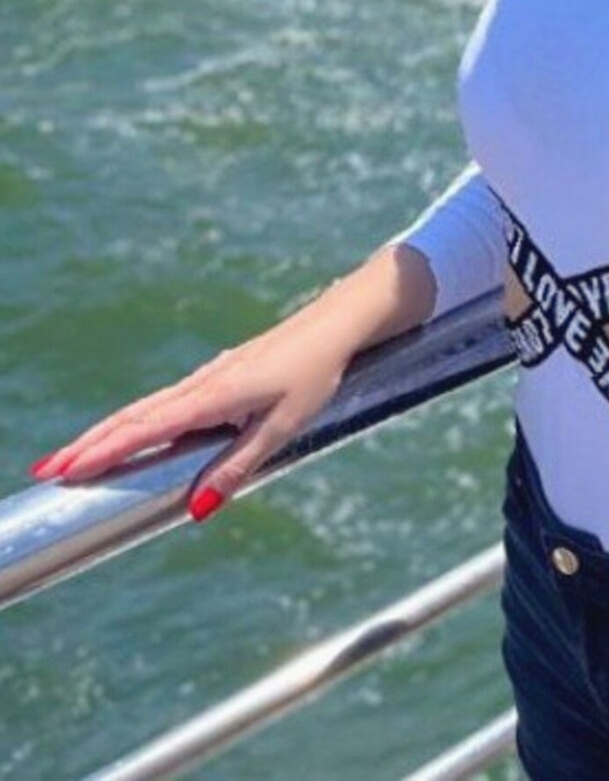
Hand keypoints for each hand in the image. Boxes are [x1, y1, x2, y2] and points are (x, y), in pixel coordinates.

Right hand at [29, 320, 350, 521]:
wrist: (336, 324)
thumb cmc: (314, 374)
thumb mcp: (283, 427)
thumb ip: (239, 467)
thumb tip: (198, 508)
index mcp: (213, 396)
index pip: (146, 429)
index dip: (104, 451)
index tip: (66, 471)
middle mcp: (202, 384)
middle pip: (134, 417)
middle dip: (89, 444)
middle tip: (49, 471)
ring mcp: (209, 377)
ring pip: (147, 407)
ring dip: (108, 431)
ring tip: (75, 456)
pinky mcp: (219, 375)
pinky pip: (167, 401)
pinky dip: (137, 418)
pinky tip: (129, 430)